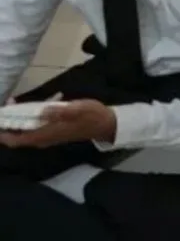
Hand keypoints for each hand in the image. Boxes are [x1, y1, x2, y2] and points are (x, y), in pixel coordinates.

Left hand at [0, 99, 115, 148]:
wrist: (105, 124)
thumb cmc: (92, 116)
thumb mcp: (79, 109)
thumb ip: (60, 111)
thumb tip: (42, 111)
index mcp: (46, 134)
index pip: (16, 140)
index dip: (2, 134)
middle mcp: (43, 138)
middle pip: (17, 136)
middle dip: (7, 123)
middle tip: (5, 105)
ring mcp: (47, 135)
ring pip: (24, 131)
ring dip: (17, 119)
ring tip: (14, 102)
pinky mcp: (52, 130)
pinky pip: (33, 126)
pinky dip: (29, 117)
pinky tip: (37, 103)